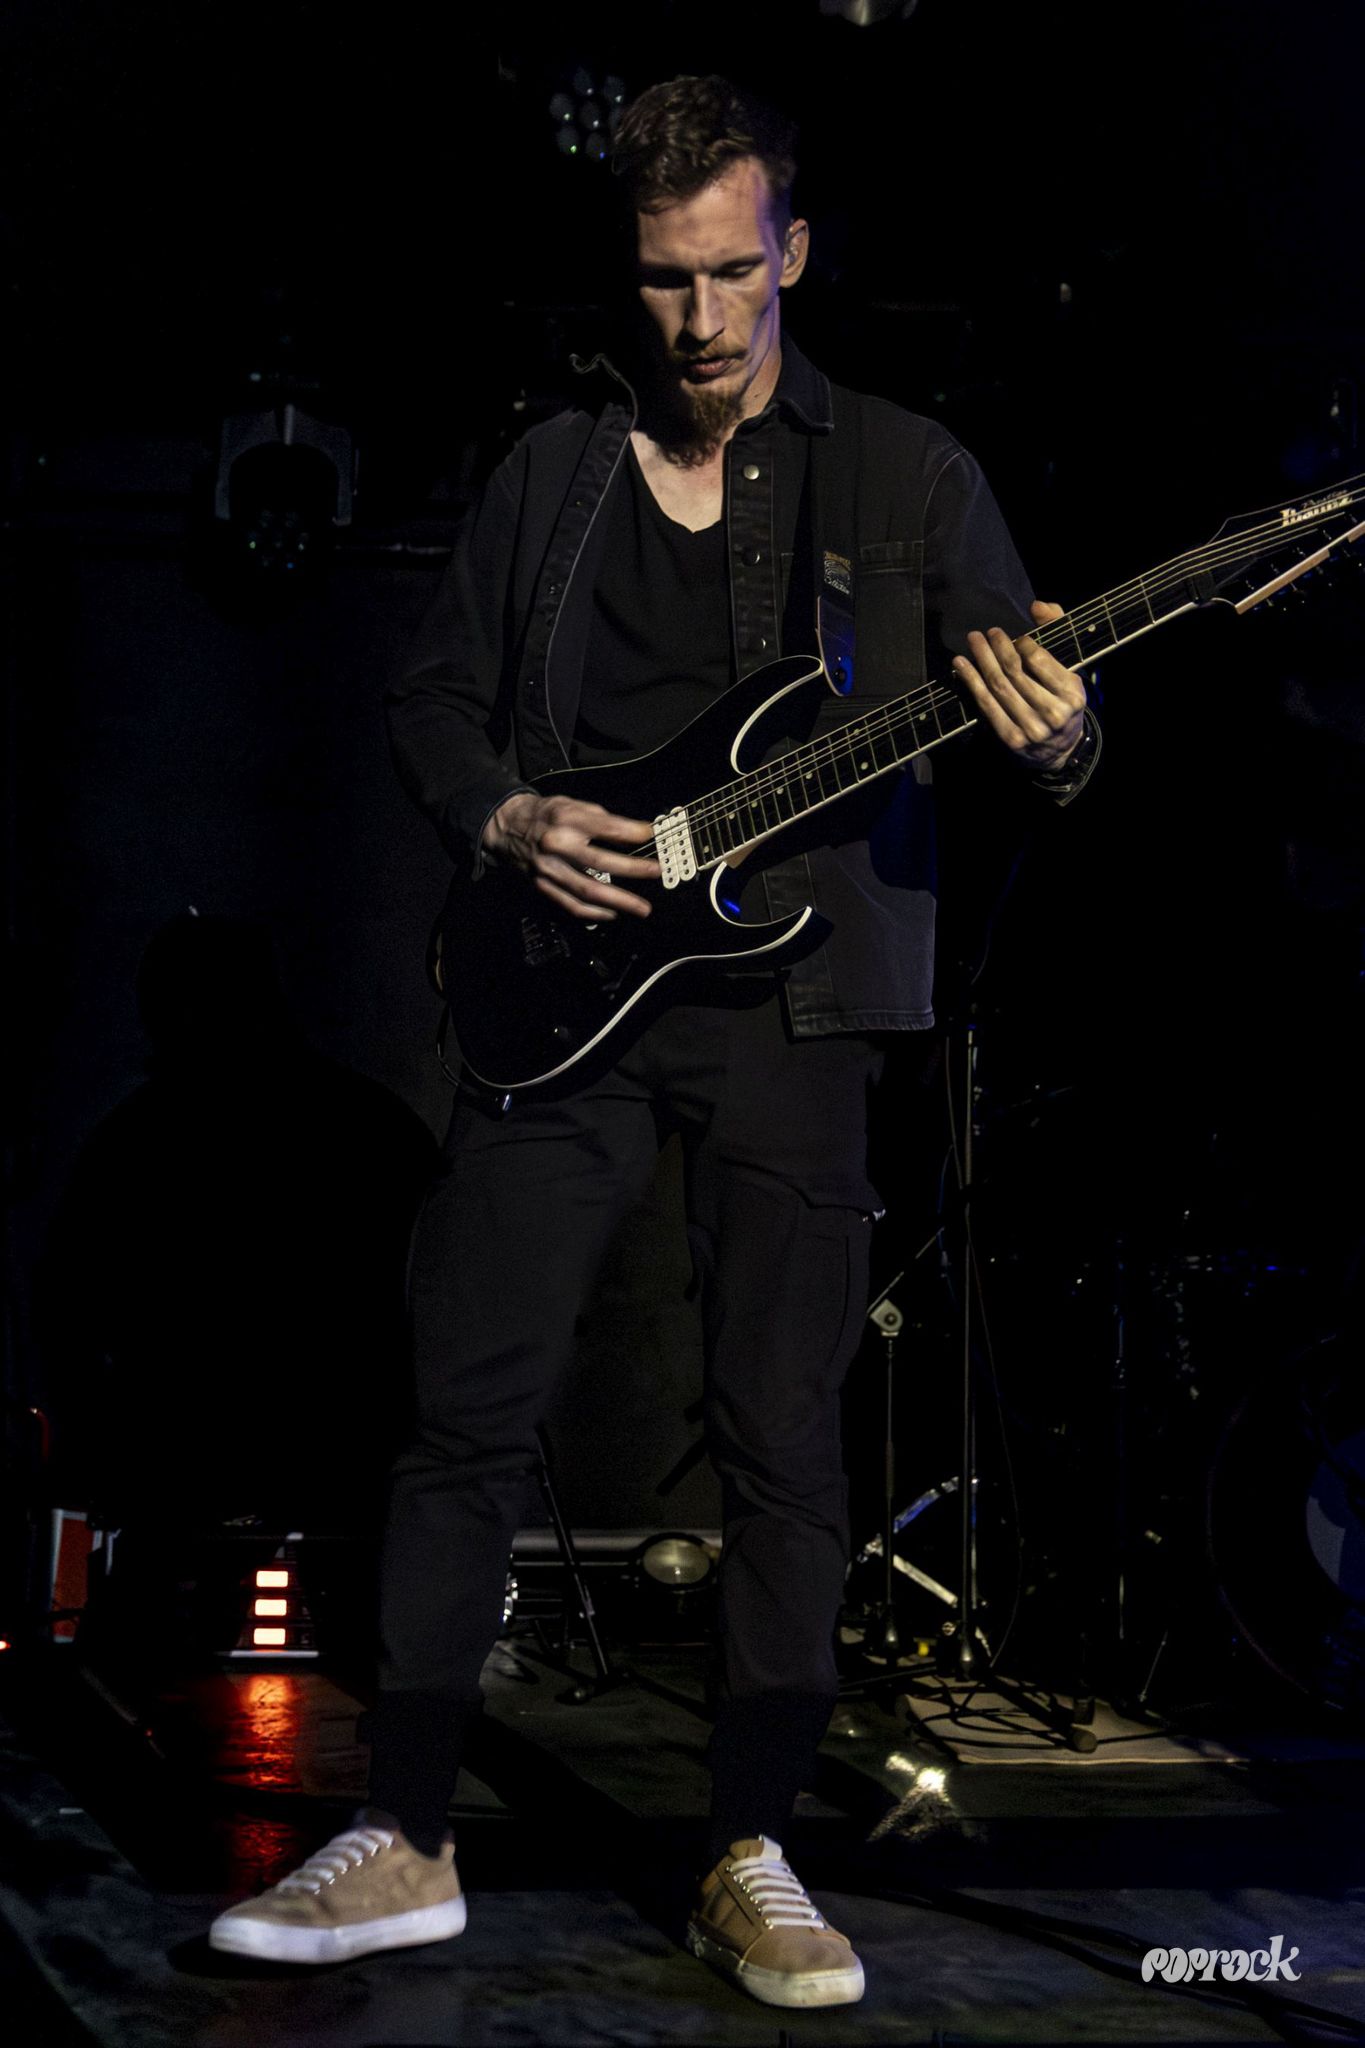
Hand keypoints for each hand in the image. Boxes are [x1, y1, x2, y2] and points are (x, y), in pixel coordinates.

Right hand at [482, 791, 659, 919]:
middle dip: (633, 869)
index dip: (633, 832)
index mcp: (566, 819)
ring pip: (588, 890)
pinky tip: (613, 914)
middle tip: (656, 873)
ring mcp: (549, 869)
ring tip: (641, 908)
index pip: (607, 826)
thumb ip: (601, 819)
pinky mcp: (543, 886)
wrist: (506, 827)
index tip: (653, 835)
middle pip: (601, 861)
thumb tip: (633, 834)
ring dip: (619, 902)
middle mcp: (557, 844)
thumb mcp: (571, 804)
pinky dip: (594, 913)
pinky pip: (571, 905)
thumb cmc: (544, 814)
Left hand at [953, 599, 1085, 769]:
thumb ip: (1057, 630)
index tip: (1013, 636)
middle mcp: (1052, 713)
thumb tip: (1036, 606)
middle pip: (1015, 672)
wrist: (1060, 749)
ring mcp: (1030, 728)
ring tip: (974, 640)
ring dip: (981, 660)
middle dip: (998, 647)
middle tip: (988, 632)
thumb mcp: (1070, 668)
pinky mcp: (1011, 737)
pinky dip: (971, 681)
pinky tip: (961, 665)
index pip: (1038, 660)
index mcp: (1071, 694)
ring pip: (998, 686)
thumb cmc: (1062, 700)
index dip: (1021, 644)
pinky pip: (986, 704)